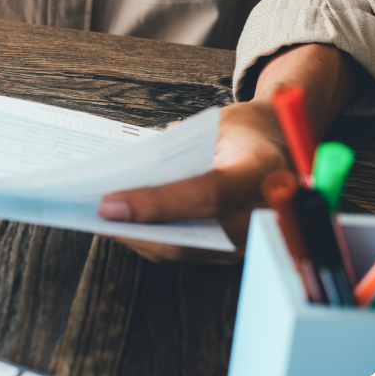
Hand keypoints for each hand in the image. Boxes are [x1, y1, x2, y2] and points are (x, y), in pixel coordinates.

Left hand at [99, 101, 286, 263]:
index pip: (207, 195)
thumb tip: (126, 173)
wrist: (280, 147)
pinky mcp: (235, 251)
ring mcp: (252, 240)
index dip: (155, 204)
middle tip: (95, 214)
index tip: (109, 205)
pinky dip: (152, 240)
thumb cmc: (244, 131)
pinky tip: (125, 225)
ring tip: (101, 220)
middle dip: (135, 229)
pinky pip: (187, 252)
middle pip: (190, 237)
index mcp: (263, 170)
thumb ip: (179, 148)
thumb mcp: (217, 123)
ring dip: (137, 237)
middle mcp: (264, 214)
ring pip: (183, 251)